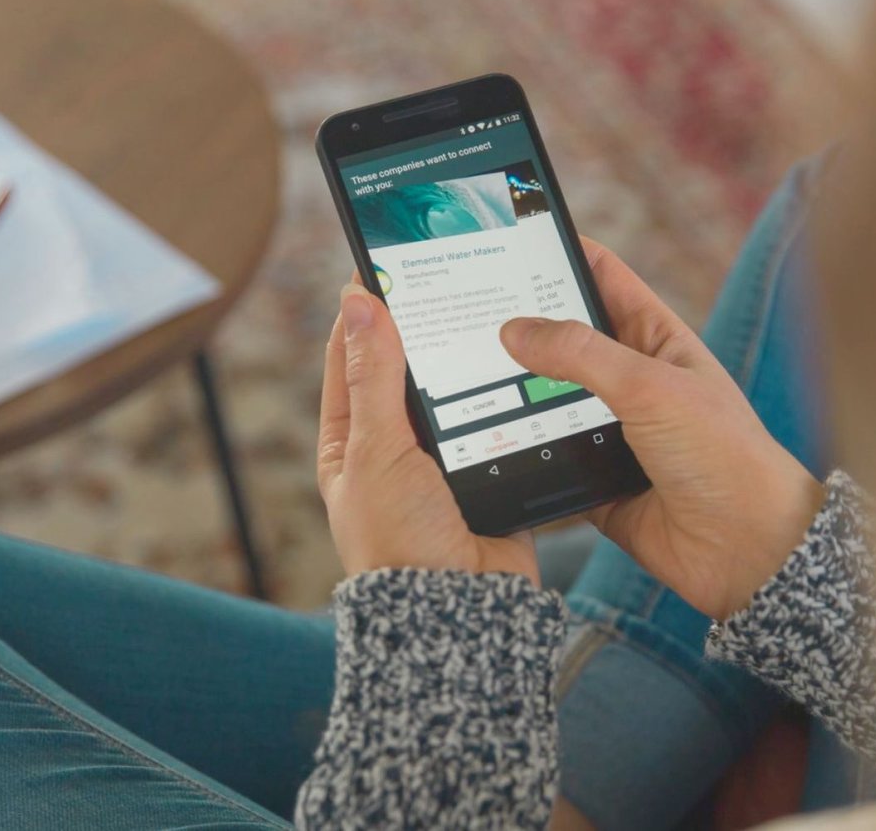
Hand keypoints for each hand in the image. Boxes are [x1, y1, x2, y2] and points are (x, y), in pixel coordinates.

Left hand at [318, 282, 538, 581]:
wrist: (461, 612)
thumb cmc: (400, 543)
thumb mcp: (377, 449)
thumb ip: (373, 375)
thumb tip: (359, 302)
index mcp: (350, 442)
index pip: (351, 358)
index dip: (366, 311)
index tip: (388, 264)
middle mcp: (394, 449)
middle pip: (409, 370)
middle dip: (427, 329)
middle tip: (451, 276)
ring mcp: (443, 461)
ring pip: (459, 390)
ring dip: (472, 361)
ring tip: (491, 310)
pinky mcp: (489, 471)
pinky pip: (501, 419)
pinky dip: (510, 395)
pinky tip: (525, 363)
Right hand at [500, 239, 822, 619]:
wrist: (747, 550)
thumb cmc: (724, 456)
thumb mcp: (651, 387)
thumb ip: (581, 355)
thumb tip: (516, 329)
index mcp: (656, 342)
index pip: (603, 280)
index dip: (562, 255)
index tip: (511, 237)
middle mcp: (632, 383)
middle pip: (564, 344)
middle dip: (520, 330)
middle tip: (463, 312)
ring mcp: (613, 433)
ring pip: (547, 405)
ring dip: (513, 399)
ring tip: (456, 376)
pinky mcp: (596, 482)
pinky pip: (547, 462)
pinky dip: (521, 457)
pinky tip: (482, 446)